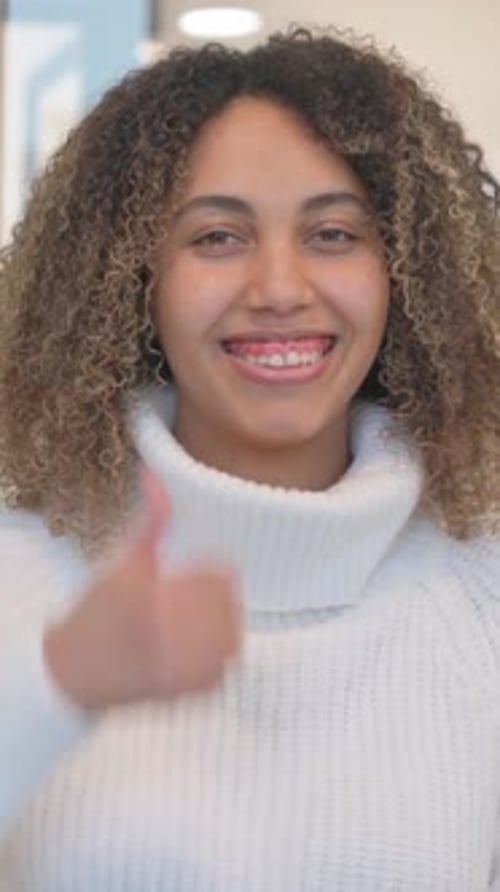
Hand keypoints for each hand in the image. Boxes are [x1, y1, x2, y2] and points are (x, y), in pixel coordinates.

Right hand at [44, 466, 241, 709]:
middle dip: (208, 596)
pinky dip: (213, 653)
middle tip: (174, 605)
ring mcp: (189, 666)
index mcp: (155, 596)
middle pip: (230, 599)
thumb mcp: (125, 560)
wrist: (76, 675)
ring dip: (215, 623)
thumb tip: (155, 476)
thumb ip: (151, 520)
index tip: (175, 582)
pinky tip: (184, 650)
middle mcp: (174, 634)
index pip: (223, 574)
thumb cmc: (100, 613)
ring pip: (234, 629)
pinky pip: (229, 660)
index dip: (202, 573)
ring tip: (181, 626)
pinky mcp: (197, 689)